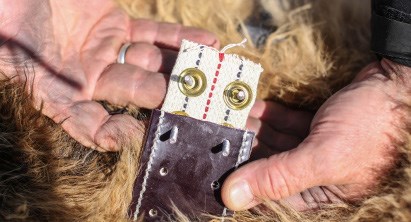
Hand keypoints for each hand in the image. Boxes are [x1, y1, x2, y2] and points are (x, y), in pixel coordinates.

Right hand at [0, 1, 217, 150]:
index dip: (151, 125)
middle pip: (147, 89)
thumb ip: (82, 121)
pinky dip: (180, 38)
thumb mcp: (46, 91)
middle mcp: (101, 78)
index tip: (178, 131)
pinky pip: (154, 33)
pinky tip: (207, 43)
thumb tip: (124, 140)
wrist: (9, 5)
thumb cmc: (15, 47)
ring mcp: (111, 49)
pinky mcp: (117, 24)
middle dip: (179, 94)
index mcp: (83, 99)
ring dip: (188, 66)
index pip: (121, 118)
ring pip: (157, 61)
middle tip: (211, 99)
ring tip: (220, 72)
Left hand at [222, 59, 407, 210]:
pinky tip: (255, 107)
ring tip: (232, 116)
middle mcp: (316, 177)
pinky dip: (271, 118)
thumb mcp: (322, 156)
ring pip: (275, 145)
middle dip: (245, 150)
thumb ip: (277, 177)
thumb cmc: (371, 126)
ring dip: (254, 130)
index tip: (217, 164)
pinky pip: (287, 127)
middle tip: (221, 132)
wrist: (396, 85)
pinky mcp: (317, 130)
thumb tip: (233, 197)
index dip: (241, 182)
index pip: (268, 196)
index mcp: (320, 195)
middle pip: (268, 168)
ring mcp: (316, 151)